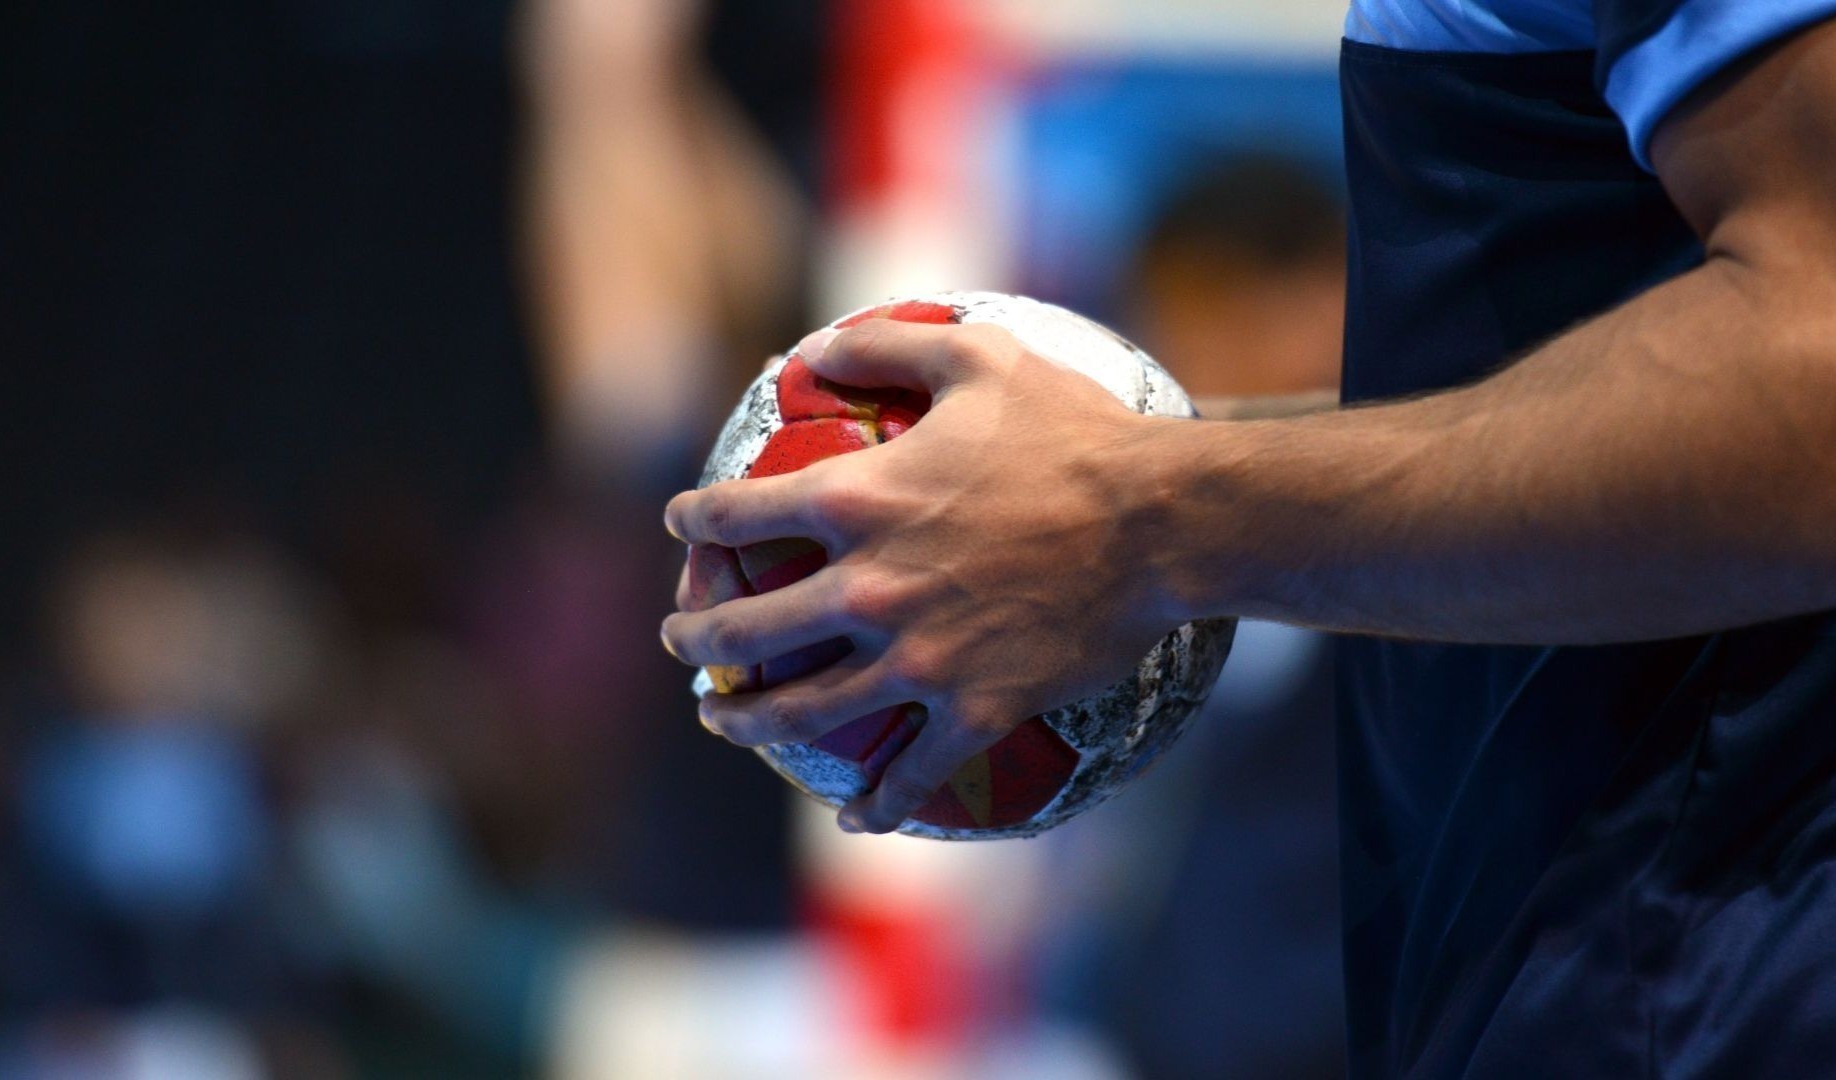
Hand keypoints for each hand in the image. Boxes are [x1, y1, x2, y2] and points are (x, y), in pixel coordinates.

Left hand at [661, 319, 1184, 832]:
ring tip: (723, 722)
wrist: (1163, 522)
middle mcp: (868, 587)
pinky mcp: (974, 708)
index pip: (739, 514)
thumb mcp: (979, 357)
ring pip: (802, 712)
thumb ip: (885, 344)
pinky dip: (877, 805)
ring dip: (746, 723)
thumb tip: (814, 345)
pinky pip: (913, 773)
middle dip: (694, 640)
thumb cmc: (1074, 431)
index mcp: (857, 499)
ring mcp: (918, 657)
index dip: (695, 520)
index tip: (682, 526)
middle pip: (746, 629)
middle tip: (681, 643)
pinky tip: (854, 820)